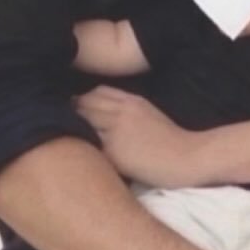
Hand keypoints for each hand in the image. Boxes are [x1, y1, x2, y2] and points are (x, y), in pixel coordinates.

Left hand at [74, 86, 204, 187]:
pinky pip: (87, 144)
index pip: (97, 92)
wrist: (188, 157)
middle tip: (61, 123)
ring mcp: (115, 130)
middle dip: (71, 111)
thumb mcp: (151, 115)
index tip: (76, 110)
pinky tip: (73, 153)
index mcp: (132, 101)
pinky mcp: (112, 151)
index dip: (83, 100)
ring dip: (69, 127)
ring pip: (80, 121)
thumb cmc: (173, 141)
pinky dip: (78, 145)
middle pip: (84, 103)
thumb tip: (107, 118)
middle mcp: (120, 111)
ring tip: (61, 138)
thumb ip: (129, 111)